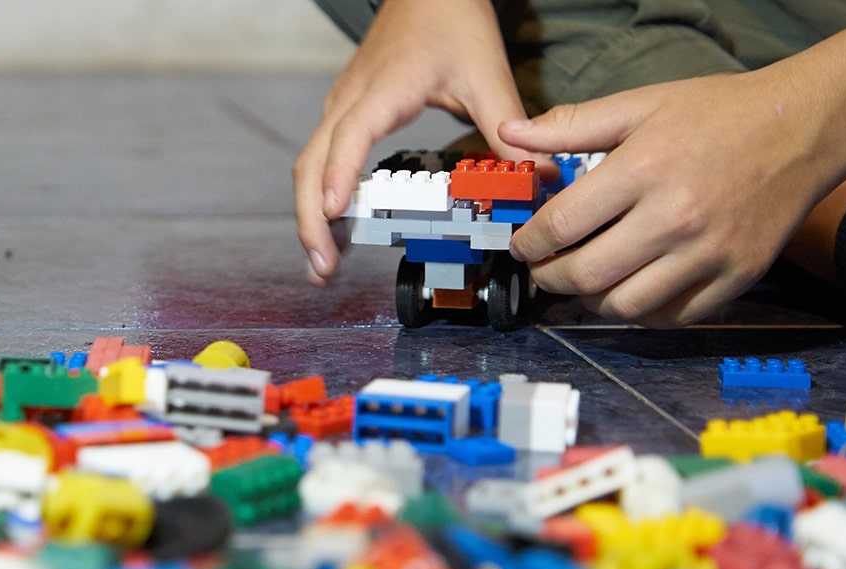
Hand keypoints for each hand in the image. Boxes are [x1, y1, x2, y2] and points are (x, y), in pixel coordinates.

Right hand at [294, 0, 536, 284]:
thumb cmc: (451, 20)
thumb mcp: (487, 73)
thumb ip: (509, 128)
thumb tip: (537, 179)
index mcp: (384, 90)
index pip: (350, 137)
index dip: (338, 176)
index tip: (333, 213)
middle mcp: (350, 101)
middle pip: (311, 165)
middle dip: (311, 219)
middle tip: (323, 267)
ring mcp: (340, 109)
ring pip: (308, 167)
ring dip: (310, 216)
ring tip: (323, 263)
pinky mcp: (343, 116)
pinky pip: (318, 162)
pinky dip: (319, 198)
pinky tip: (333, 229)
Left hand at [498, 54, 845, 326]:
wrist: (801, 128)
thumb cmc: (718, 113)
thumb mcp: (640, 104)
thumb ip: (572, 125)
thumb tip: (512, 135)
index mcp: (643, 171)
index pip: (562, 226)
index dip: (529, 244)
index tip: (522, 247)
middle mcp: (674, 218)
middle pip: (587, 275)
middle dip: (550, 279)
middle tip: (543, 271)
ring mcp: (708, 253)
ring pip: (626, 306)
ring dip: (591, 302)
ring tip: (582, 284)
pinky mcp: (736, 276)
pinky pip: (674, 317)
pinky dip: (643, 314)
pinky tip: (629, 292)